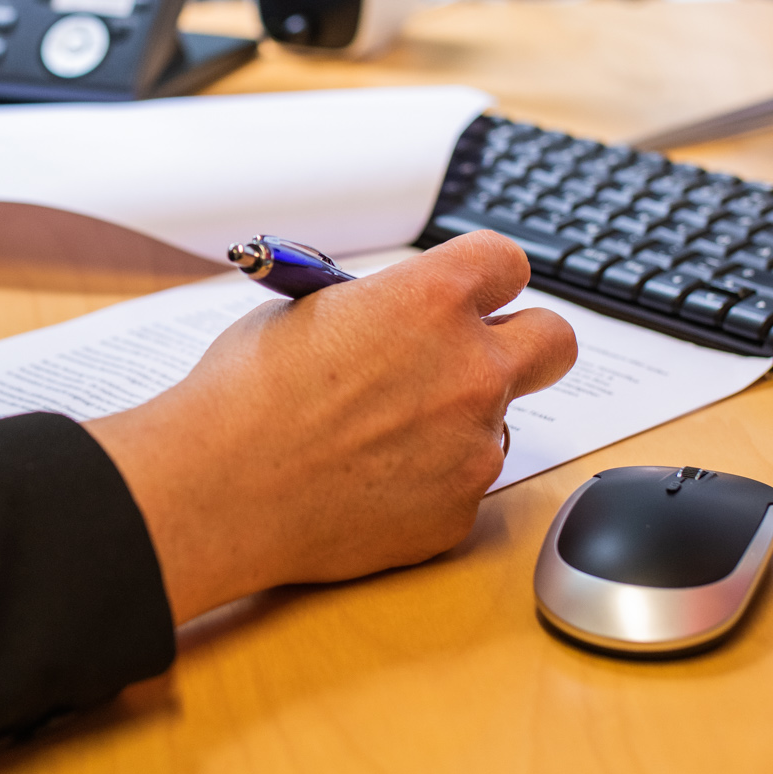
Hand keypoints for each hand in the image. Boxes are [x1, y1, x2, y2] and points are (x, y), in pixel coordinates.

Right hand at [85, 232, 575, 624]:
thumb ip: (377, 310)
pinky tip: (368, 484)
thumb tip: (393, 319)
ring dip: (460, 422)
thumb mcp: (307, 312)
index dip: (487, 278)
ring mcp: (473, 446)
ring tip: (380, 438)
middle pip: (554, 340)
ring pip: (501, 421)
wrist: (217, 490)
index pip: (508, 262)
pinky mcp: (459, 511)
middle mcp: (471, 369)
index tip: (473, 293)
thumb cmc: (242, 396)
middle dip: (525, 344)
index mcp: (431, 300)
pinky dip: (429, 482)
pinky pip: (464, 484)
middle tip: (476, 360)